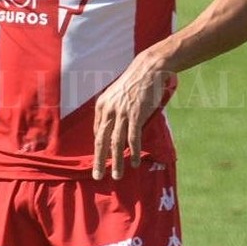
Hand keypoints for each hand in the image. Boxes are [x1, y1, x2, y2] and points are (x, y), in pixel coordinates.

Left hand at [92, 51, 169, 179]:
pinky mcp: (136, 115)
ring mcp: (122, 113)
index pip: (97, 132)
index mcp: (101, 105)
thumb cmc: (134, 82)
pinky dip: (134, 152)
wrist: (149, 69)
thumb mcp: (116, 95)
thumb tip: (113, 129)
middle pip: (102, 141)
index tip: (100, 160)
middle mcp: (109, 110)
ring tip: (117, 175)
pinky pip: (133, 138)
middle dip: (99, 161)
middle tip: (98, 176)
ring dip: (116, 162)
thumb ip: (112, 111)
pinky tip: (135, 163)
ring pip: (117, 143)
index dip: (99, 148)